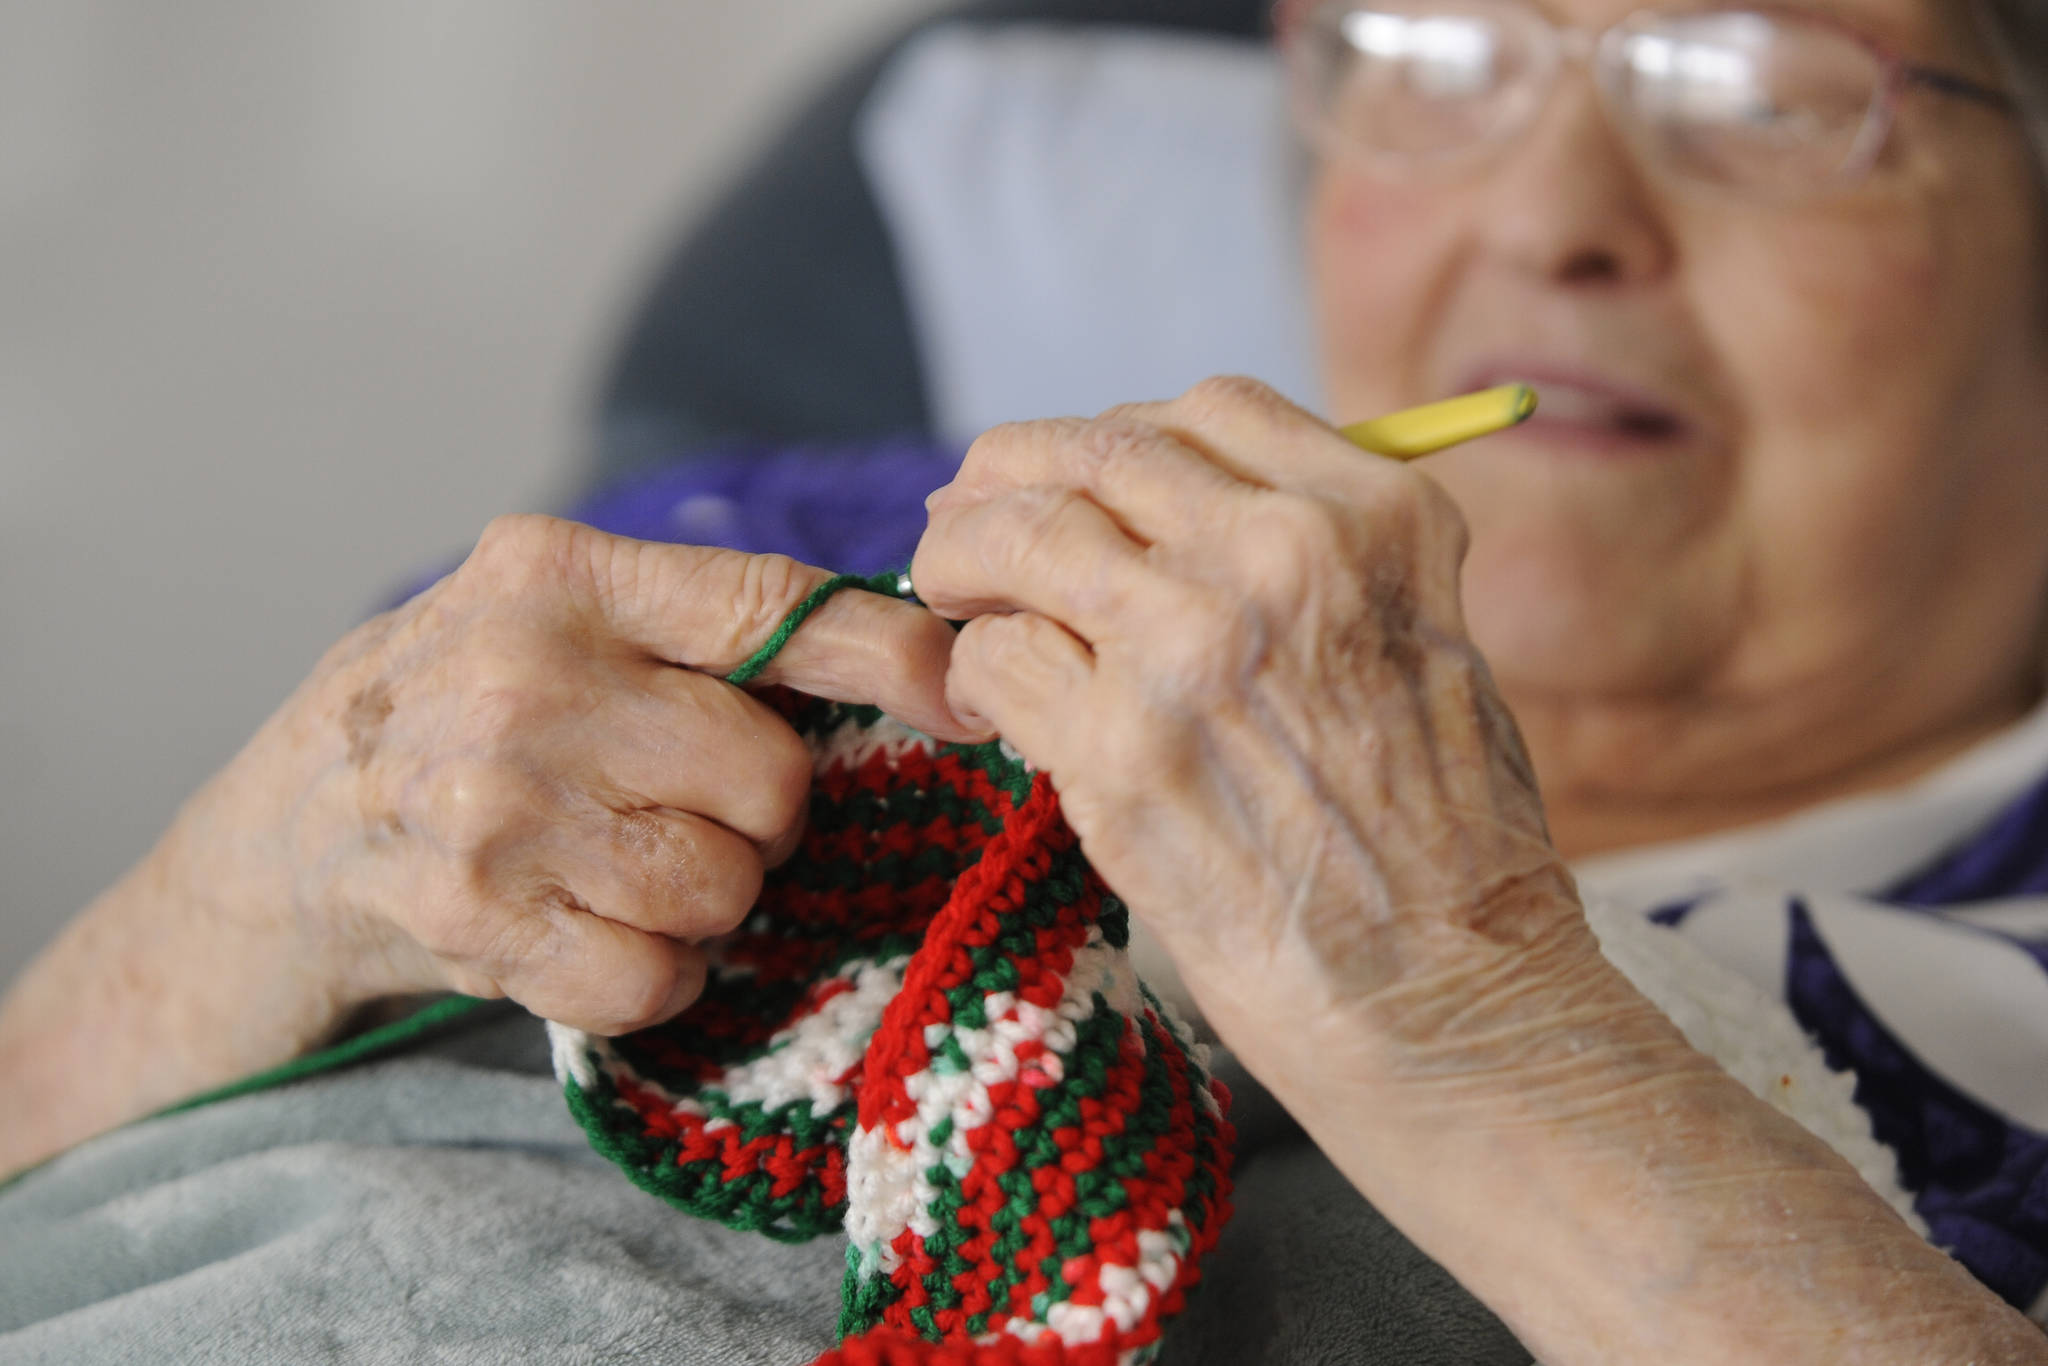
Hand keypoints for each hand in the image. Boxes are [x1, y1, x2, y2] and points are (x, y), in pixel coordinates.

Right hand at [241, 515, 983, 1034]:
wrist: (285, 829)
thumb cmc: (461, 709)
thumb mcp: (555, 616)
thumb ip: (701, 623)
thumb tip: (926, 656)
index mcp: (559, 575)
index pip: (768, 608)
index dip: (888, 653)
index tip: (967, 692)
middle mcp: (525, 679)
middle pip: (770, 776)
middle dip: (757, 811)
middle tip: (682, 806)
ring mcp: (494, 808)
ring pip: (726, 885)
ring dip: (704, 899)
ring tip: (621, 864)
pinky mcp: (477, 925)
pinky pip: (661, 976)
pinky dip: (654, 973)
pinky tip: (590, 928)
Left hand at [909, 377, 1604, 1090]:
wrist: (1452, 998)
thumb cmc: (1448, 848)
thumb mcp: (1430, 647)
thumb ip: (1324, 565)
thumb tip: (1179, 518)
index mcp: (1374, 517)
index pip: (1202, 411)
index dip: (1112, 437)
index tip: (1073, 475)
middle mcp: (1282, 554)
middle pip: (1091, 452)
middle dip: (1007, 477)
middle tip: (963, 517)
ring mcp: (1193, 646)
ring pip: (1019, 535)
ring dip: (961, 559)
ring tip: (947, 594)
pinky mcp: (1120, 751)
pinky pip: (994, 660)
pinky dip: (970, 674)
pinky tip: (986, 704)